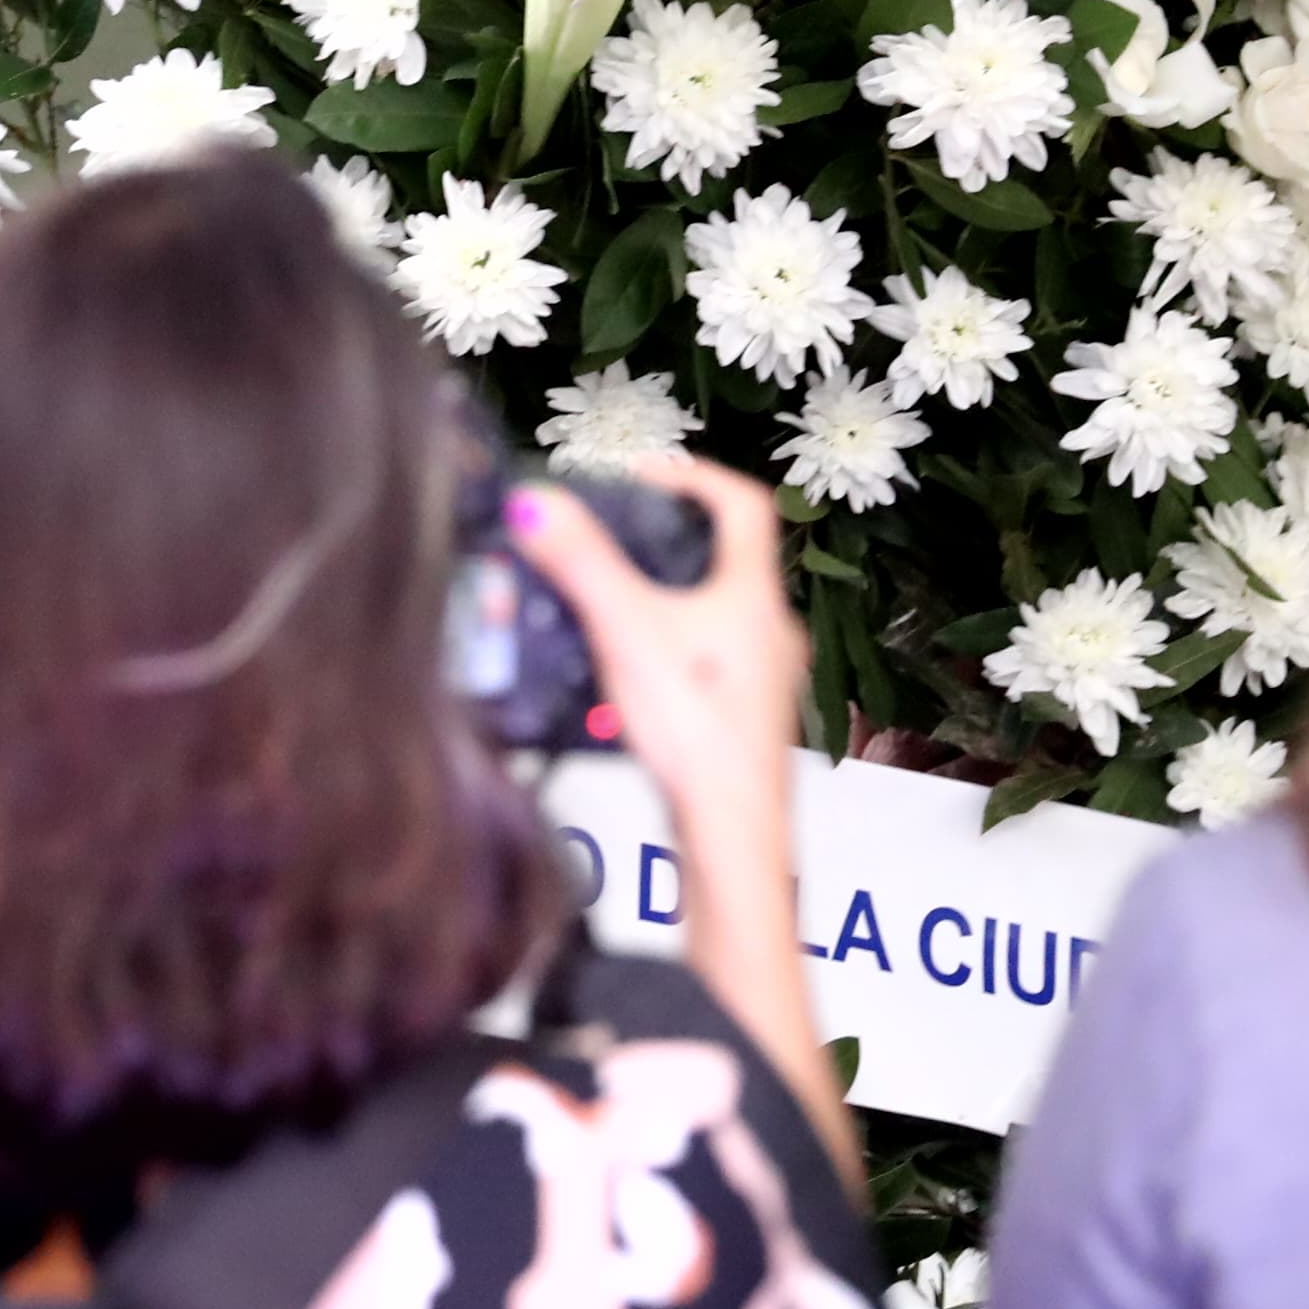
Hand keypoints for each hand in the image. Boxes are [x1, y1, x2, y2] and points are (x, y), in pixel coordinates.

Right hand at [505, 454, 855, 1191]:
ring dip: (667, 598)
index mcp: (753, 595)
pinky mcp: (745, 721)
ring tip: (611, 603)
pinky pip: (709, 662)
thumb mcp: (626, 631)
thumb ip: (580, 565)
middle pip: (727, 557)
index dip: (693, 473)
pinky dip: (669, 650)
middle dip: (668, 539)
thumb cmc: (699, 738)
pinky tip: (626, 678)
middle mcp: (771, 631)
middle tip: (617, 534)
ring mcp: (765, 679)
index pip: (741, 502)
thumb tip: (537, 503)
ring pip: (717, 613)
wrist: (732, 837)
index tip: (645, 470)